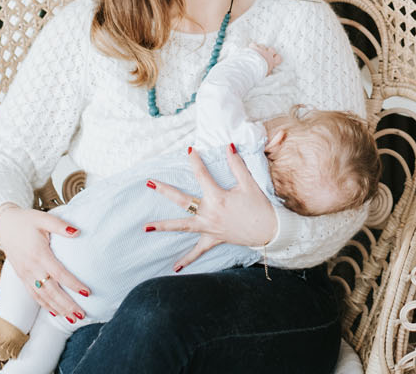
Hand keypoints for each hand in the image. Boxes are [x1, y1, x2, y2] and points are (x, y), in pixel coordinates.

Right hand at [0, 203, 90, 320]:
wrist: (4, 225)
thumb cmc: (26, 221)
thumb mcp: (43, 218)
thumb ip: (60, 226)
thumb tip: (77, 232)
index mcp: (39, 254)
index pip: (59, 273)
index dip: (73, 284)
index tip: (87, 293)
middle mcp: (31, 268)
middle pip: (51, 291)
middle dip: (67, 304)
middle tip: (82, 315)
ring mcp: (25, 274)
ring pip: (42, 297)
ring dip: (58, 309)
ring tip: (72, 318)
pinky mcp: (22, 277)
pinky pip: (33, 295)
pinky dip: (45, 305)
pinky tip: (55, 312)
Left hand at [145, 147, 279, 271]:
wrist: (269, 230)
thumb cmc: (260, 207)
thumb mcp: (249, 184)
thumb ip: (237, 165)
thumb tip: (229, 146)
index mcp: (218, 197)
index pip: (202, 175)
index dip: (195, 161)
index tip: (189, 150)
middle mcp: (209, 213)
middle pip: (182, 200)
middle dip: (164, 190)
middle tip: (149, 183)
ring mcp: (209, 228)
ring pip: (182, 226)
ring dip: (163, 226)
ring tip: (146, 227)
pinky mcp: (213, 239)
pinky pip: (198, 251)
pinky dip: (186, 260)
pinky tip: (174, 268)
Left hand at [250, 43, 281, 72]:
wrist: (250, 68)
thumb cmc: (258, 72)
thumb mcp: (265, 74)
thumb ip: (268, 72)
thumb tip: (269, 73)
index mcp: (271, 62)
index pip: (279, 58)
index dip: (277, 57)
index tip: (274, 58)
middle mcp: (268, 55)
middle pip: (272, 49)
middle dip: (269, 51)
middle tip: (265, 54)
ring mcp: (261, 50)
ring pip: (263, 46)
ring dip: (260, 48)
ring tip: (256, 52)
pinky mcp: (254, 47)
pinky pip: (254, 44)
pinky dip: (253, 45)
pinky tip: (251, 48)